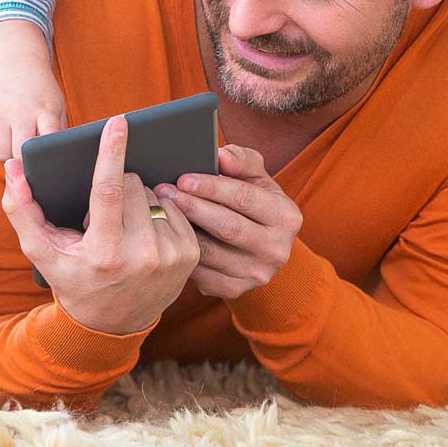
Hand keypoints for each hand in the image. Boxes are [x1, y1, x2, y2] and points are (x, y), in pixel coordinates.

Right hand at [0, 22, 66, 162]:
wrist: (17, 66)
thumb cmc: (41, 95)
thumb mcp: (56, 108)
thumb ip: (56, 134)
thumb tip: (56, 162)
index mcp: (45, 112)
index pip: (48, 137)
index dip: (47, 153)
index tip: (45, 162)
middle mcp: (20, 112)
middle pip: (19, 154)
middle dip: (25, 161)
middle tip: (30, 155)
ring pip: (2, 154)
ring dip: (9, 155)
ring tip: (17, 141)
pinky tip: (3, 137)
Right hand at [0, 115, 199, 334]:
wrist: (112, 324)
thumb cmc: (72, 279)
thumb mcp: (41, 251)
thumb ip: (22, 209)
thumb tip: (14, 167)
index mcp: (103, 252)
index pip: (108, 190)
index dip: (111, 152)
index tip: (118, 122)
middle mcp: (141, 256)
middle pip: (132, 184)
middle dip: (117, 185)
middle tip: (104, 214)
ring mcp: (169, 257)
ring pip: (154, 193)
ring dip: (137, 200)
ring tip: (124, 228)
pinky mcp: (190, 255)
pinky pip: (175, 207)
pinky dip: (159, 210)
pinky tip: (145, 231)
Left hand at [155, 145, 301, 298]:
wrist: (261, 246)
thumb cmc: (253, 202)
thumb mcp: (256, 177)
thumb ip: (242, 160)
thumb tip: (221, 156)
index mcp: (287, 217)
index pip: (244, 198)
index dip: (211, 187)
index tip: (183, 178)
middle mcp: (277, 249)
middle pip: (227, 227)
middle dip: (192, 207)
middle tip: (163, 192)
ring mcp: (257, 274)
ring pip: (210, 252)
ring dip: (181, 231)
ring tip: (160, 211)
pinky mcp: (236, 290)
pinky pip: (201, 274)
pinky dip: (182, 255)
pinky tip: (168, 238)